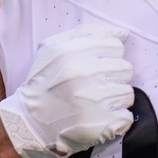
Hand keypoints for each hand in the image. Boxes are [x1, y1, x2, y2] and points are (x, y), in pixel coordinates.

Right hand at [0, 23, 134, 157]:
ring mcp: (95, 100)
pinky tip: (99, 117)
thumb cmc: (44, 81)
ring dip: (115, 98)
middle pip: (125, 68)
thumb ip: (87, 33)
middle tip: (96, 85)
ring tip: (96, 102)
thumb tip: (123, 33)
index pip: (116, 46)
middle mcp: (85, 74)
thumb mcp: (53, 47)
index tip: (96, 65)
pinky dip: (116, 119)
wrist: (30, 121)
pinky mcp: (102, 124)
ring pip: (127, 92)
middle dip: (113, 76)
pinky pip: (126, 116)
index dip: (108, 56)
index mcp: (73, 52)